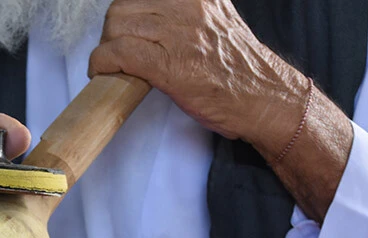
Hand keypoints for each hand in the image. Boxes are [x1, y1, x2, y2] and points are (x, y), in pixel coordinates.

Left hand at [88, 0, 307, 152]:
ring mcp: (177, 33)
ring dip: (107, 48)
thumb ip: (187, 10)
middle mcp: (188, 5)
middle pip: (123, 6)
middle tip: (118, 52)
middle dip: (113, 31)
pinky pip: (117, 53)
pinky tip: (104, 73)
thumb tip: (151, 13)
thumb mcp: (216, 20)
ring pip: (116, 26)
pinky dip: (103, 63)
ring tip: (115, 66)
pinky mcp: (168, 64)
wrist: (264, 98)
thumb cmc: (239, 68)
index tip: (126, 28)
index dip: (128, 12)